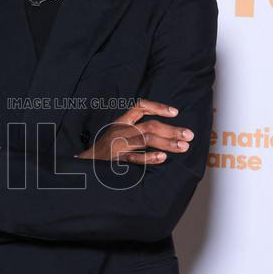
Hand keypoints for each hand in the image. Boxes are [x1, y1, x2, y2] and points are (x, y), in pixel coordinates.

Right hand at [77, 97, 193, 165]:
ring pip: (146, 139)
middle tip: (189, 135)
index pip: (140, 107)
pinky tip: (162, 158)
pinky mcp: (116, 160)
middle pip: (150, 125)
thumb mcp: (115, 133)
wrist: (83, 166)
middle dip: (171, 129)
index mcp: (121, 122)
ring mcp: (119, 145)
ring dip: (167, 142)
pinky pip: (135, 158)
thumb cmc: (103, 151)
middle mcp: (121, 131)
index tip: (175, 112)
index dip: (158, 107)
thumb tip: (160, 130)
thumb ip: (133, 128)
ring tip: (183, 146)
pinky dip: (149, 157)